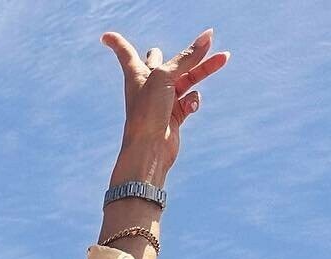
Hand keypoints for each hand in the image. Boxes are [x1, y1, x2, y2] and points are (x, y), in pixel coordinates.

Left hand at [101, 28, 228, 175]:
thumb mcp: (166, 77)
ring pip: (186, 79)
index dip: (117, 43)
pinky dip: (193, 101)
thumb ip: (188, 57)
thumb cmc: (148, 112)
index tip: (106, 36)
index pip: (125, 53)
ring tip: (224, 57)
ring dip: (204, 69)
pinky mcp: (174, 116)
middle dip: (188, 54)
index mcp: (136, 73)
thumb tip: (208, 37)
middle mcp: (148, 86)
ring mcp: (162, 101)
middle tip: (208, 40)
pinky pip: (189, 100)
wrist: (149, 150)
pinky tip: (190, 107)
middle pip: (169, 63)